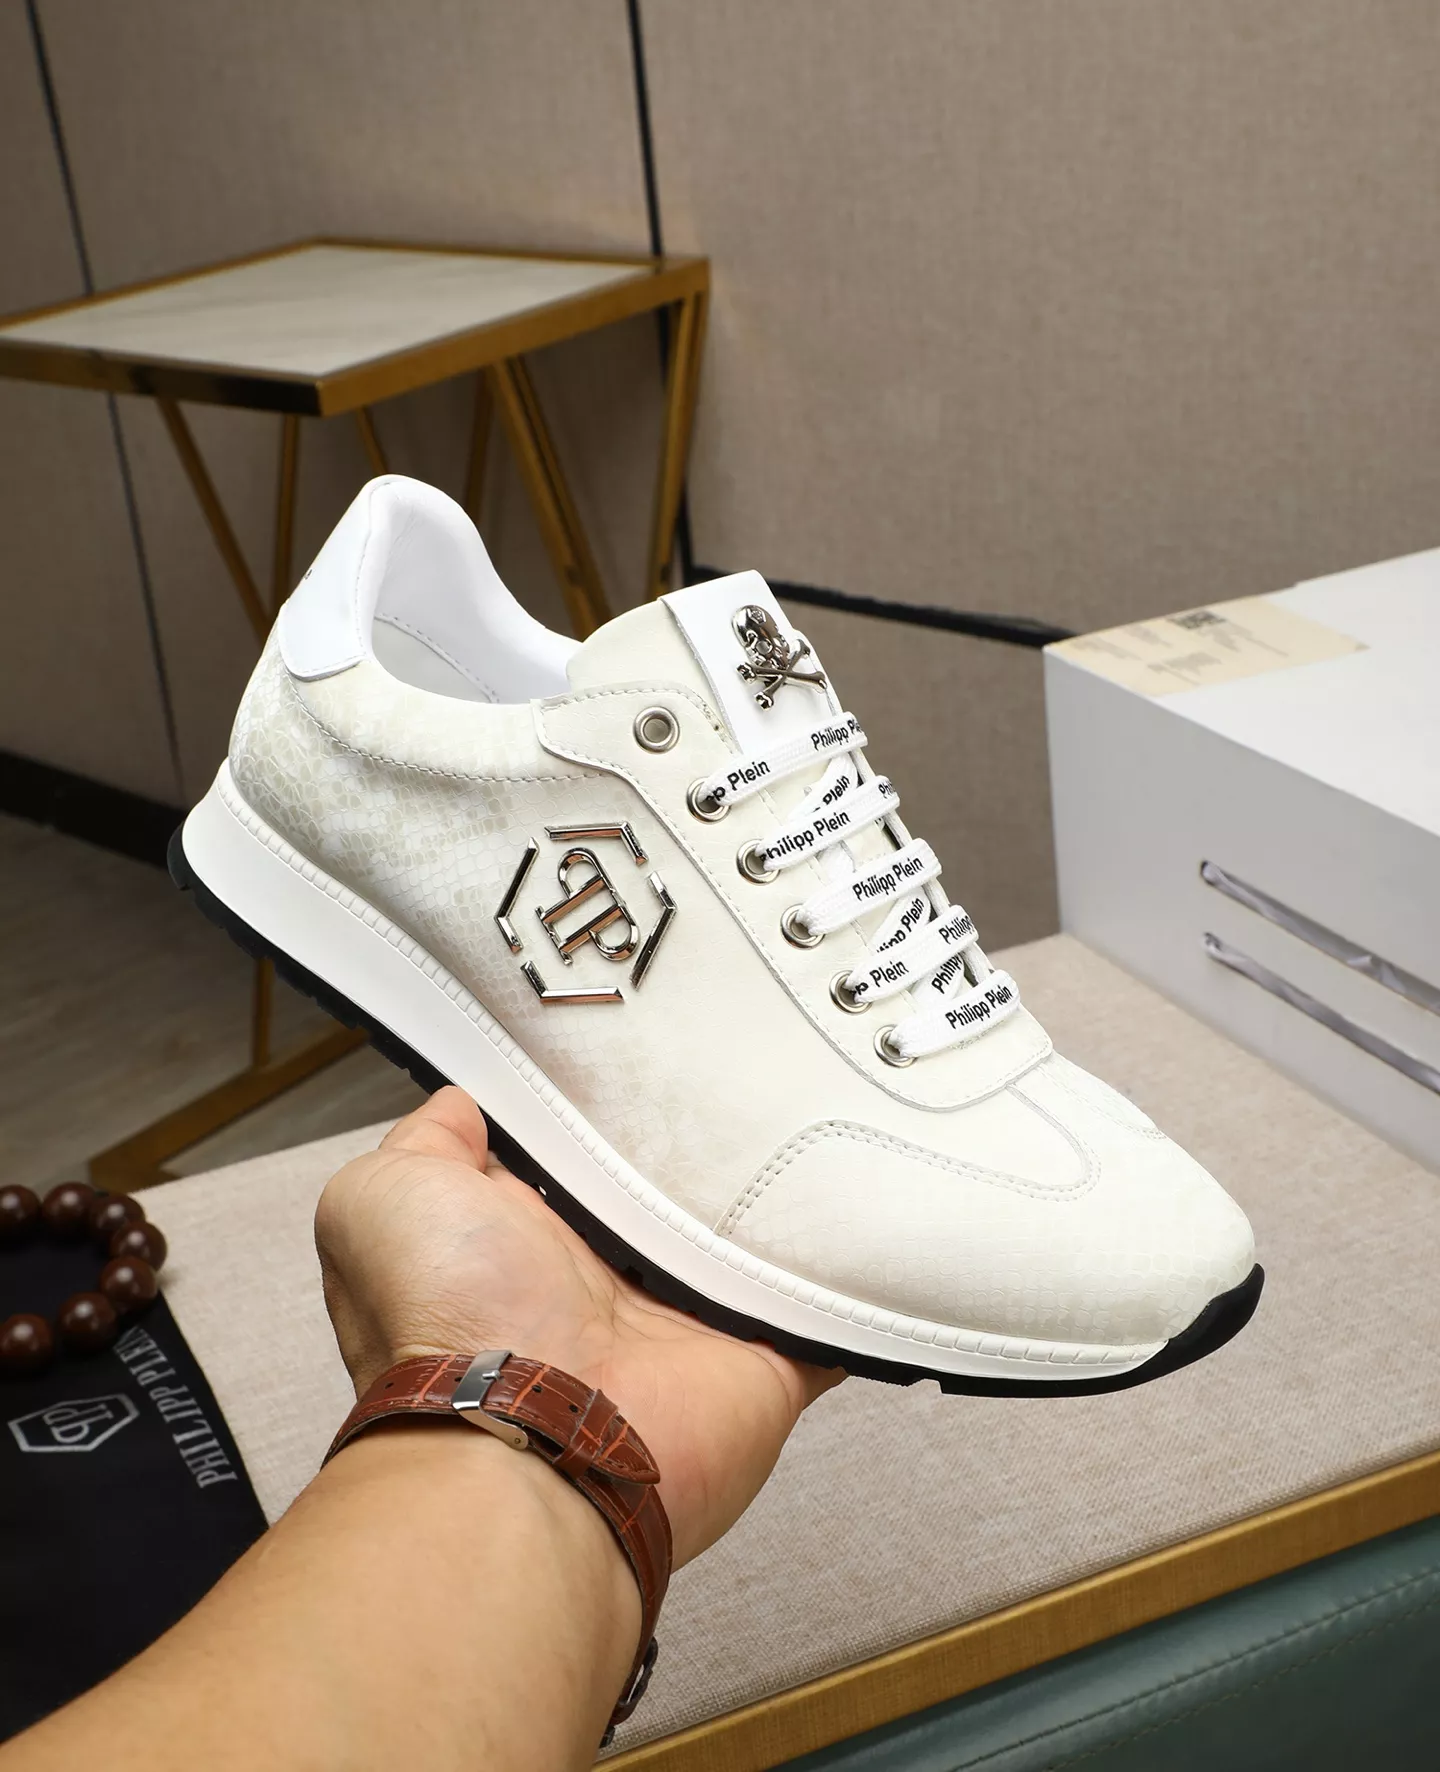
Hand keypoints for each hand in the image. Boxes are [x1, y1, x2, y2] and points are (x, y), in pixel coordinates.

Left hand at [315, 1087, 841, 1565]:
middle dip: (703, 1141)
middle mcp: (607, 1286)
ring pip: (752, 1242)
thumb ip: (424, 1147)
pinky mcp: (765, 1360)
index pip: (576, 1162)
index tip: (639, 1044)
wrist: (536, 1445)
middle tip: (747, 1060)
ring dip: (784, 1192)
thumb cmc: (448, 1324)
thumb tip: (463, 1108)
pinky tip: (875, 1212)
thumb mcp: (384, 1202)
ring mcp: (689, 1327)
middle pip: (673, 1196)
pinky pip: (828, 1311)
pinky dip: (854, 1279)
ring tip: (824, 1107)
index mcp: (526, 1243)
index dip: (601, 1109)